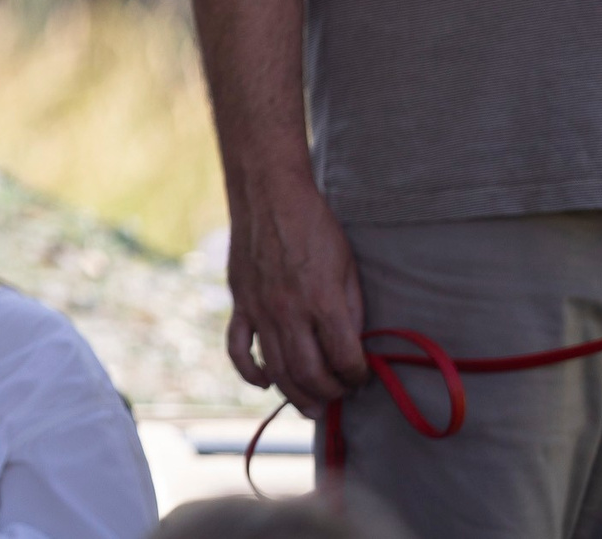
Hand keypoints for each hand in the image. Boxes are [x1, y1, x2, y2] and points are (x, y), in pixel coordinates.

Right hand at [227, 175, 369, 413]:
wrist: (268, 195)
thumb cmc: (315, 226)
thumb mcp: (348, 266)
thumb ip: (352, 310)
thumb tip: (354, 347)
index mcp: (323, 301)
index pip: (345, 359)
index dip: (359, 376)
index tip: (363, 377)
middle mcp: (289, 311)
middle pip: (310, 375)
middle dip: (331, 394)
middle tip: (341, 395)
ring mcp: (260, 309)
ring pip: (276, 370)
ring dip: (297, 395)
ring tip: (312, 406)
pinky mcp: (240, 303)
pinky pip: (238, 349)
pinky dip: (250, 373)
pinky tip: (266, 382)